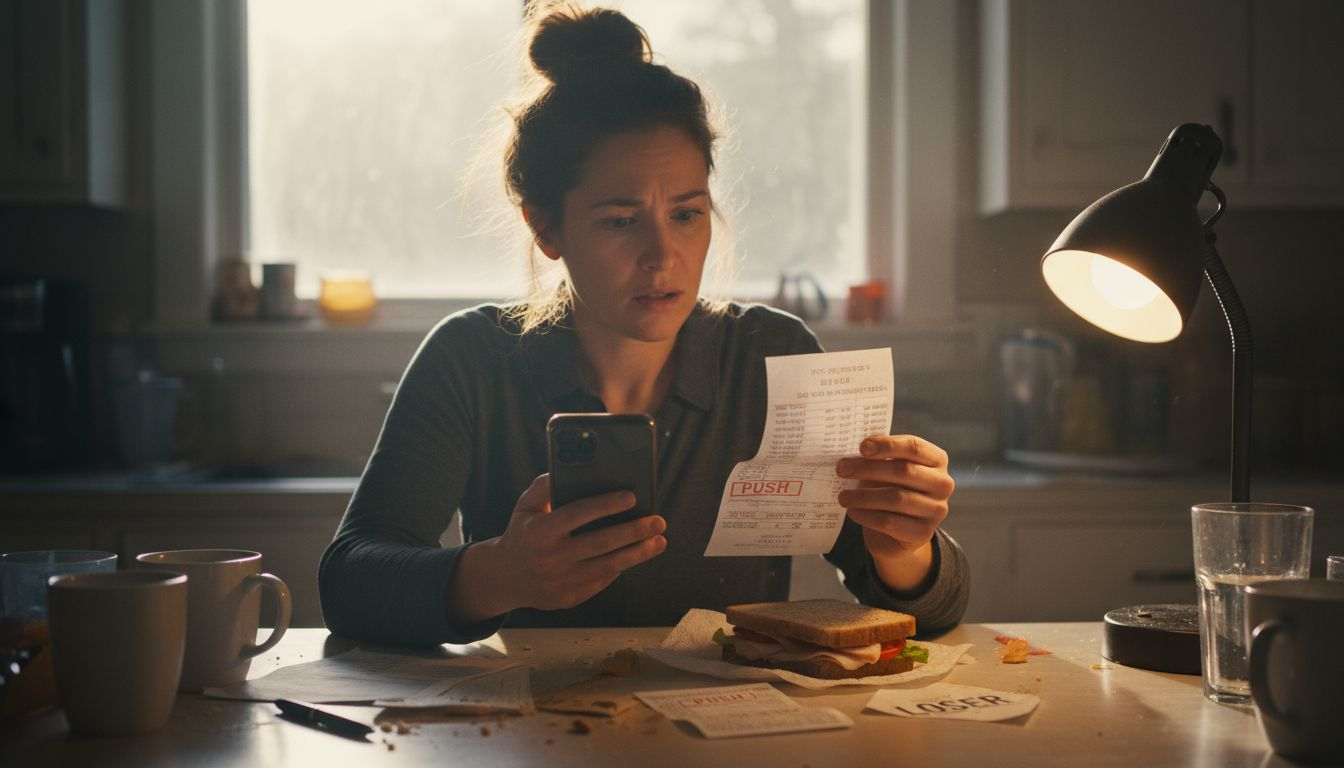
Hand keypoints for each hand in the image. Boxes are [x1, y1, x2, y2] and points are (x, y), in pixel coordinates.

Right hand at [481, 474, 666, 613]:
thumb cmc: (523, 533)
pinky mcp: (568, 598)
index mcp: (540, 531)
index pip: (578, 514)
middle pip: (600, 543)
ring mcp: (560, 581)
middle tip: (659, 521)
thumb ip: (544, 486)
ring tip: (659, 541)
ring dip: (638, 554)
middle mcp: (550, 557)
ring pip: (608, 566)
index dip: (606, 505)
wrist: (504, 577)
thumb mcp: (525, 506)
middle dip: (634, 531)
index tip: (632, 496)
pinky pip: (601, 581)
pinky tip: (637, 555)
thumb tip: (568, 471)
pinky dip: (621, 568)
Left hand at [835, 435, 953, 590]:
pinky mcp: (923, 533)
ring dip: (863, 496)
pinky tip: (852, 511)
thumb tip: (850, 457)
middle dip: (868, 469)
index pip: (914, 447)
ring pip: (896, 498)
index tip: (862, 447)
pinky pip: (890, 522)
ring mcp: (936, 510)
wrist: (898, 533)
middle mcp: (942, 484)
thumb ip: (878, 460)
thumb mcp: (888, 471)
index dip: (887, 445)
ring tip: (843, 496)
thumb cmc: (891, 489)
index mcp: (937, 460)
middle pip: (904, 471)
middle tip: (841, 469)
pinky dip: (866, 515)